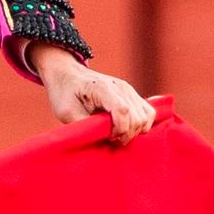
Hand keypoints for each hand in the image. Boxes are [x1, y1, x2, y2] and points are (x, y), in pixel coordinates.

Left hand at [31, 43, 156, 144]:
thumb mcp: (65, 112)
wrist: (67, 75)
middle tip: (109, 139)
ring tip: (116, 135)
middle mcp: (120, 87)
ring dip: (134, 131)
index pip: (123, 111)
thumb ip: (84, 125)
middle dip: (126, 134)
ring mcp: (128, 89)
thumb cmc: (64, 93)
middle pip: (137, 117)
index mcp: (102, 88)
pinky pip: (148, 112)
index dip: (119, 130)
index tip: (108, 138)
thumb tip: (100, 139)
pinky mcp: (132, 94)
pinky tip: (126, 129)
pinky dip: (141, 125)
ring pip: (146, 116)